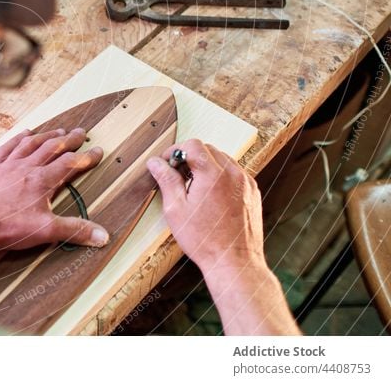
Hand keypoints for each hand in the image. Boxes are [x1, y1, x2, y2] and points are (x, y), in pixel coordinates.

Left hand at [0, 127, 109, 251]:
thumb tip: (102, 235)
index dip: (86, 157)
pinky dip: (19, 137)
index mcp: (42, 180)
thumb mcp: (45, 231)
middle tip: (81, 132)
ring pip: (32, 143)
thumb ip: (74, 230)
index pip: (70, 163)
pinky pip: (8, 146)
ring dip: (47, 136)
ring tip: (58, 130)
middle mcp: (27, 166)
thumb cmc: (5, 226)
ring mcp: (8, 164)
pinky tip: (24, 132)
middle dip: (69, 139)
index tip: (97, 151)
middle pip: (53, 147)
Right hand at [146, 139, 264, 273]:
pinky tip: (211, 195)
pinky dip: (220, 176)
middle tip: (178, 177)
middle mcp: (232, 173)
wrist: (234, 262)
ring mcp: (245, 182)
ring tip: (194, 188)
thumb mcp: (176, 209)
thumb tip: (155, 162)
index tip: (168, 164)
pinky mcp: (252, 192)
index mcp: (212, 174)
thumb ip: (166, 180)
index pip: (193, 144)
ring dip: (206, 165)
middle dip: (190, 157)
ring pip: (222, 159)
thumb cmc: (204, 240)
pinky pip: (234, 172)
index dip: (176, 151)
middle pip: (208, 149)